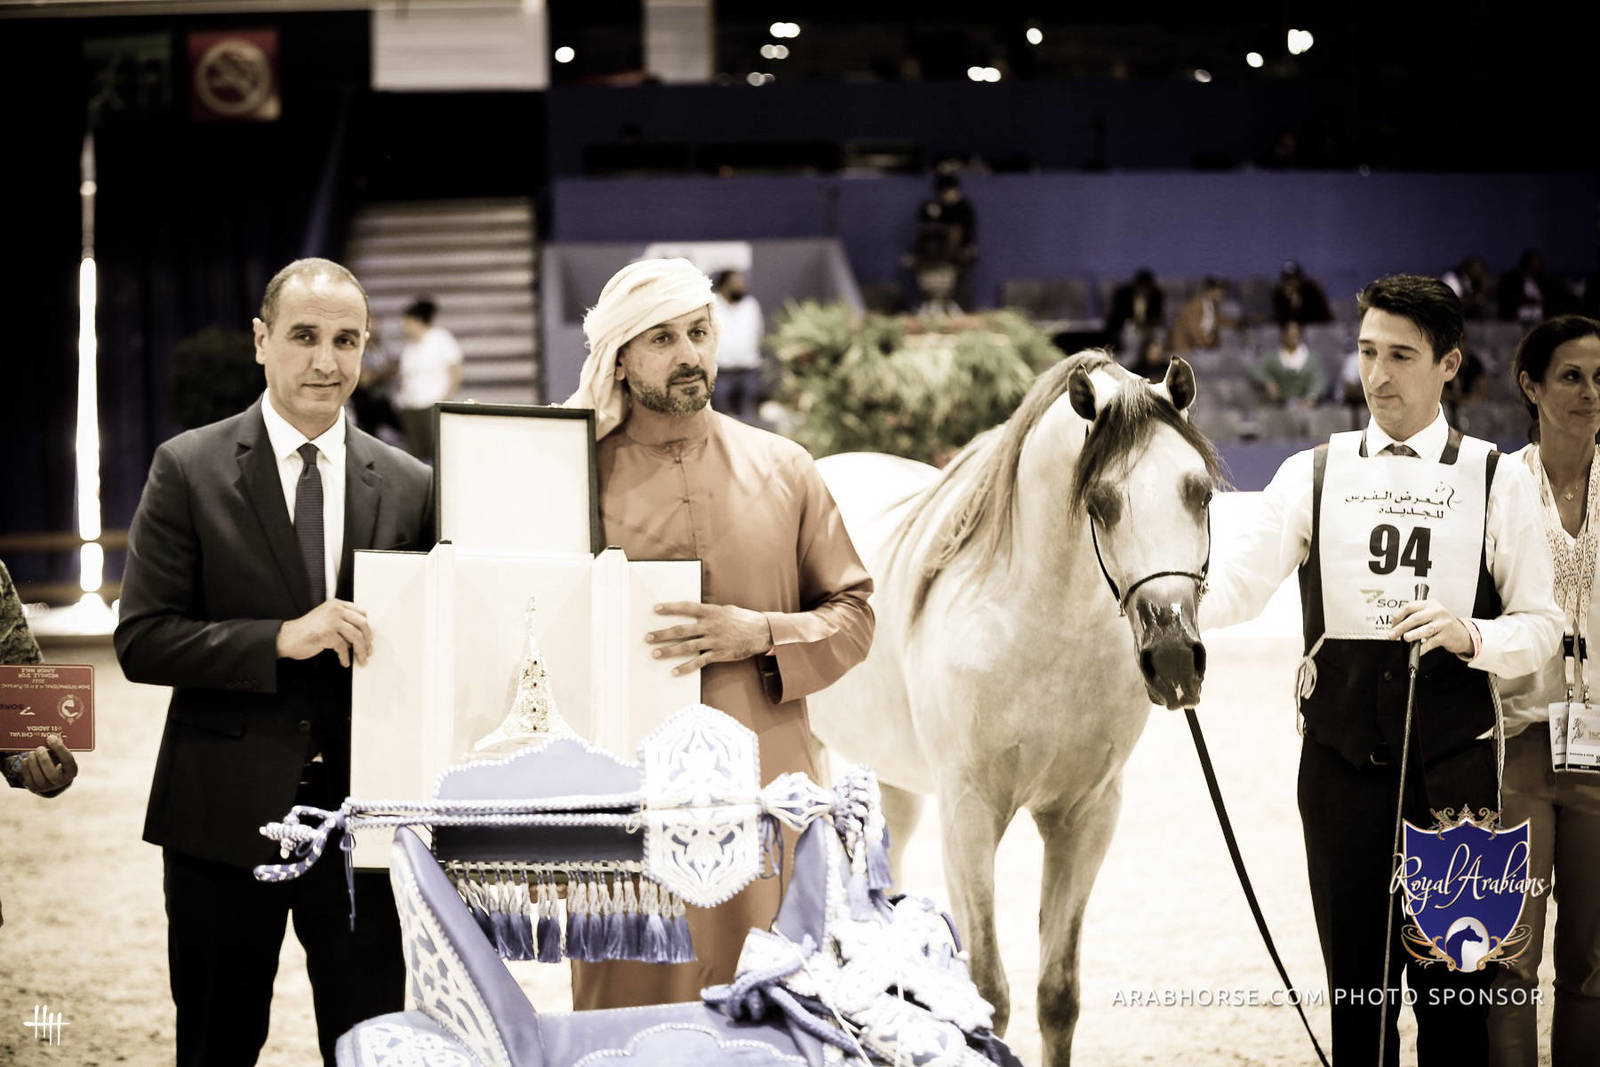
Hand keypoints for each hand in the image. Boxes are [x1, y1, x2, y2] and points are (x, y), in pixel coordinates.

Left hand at [20, 735, 77, 795]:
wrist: (52, 778)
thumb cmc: (58, 761)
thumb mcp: (61, 755)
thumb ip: (58, 748)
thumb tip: (51, 737)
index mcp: (71, 771)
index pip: (67, 760)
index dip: (59, 748)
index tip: (51, 738)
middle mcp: (61, 782)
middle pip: (52, 774)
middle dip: (44, 760)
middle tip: (39, 748)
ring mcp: (47, 787)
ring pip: (39, 778)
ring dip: (33, 763)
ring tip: (32, 753)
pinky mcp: (35, 788)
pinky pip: (29, 780)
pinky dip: (26, 768)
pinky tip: (27, 760)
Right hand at [276, 599, 371, 667]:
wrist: (287, 637)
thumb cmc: (307, 630)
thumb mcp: (326, 619)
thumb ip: (342, 621)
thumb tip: (362, 634)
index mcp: (336, 604)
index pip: (361, 613)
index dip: (367, 627)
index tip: (369, 638)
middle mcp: (335, 610)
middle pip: (362, 624)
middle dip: (367, 640)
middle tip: (368, 650)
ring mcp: (331, 621)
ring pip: (356, 636)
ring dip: (361, 651)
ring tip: (361, 659)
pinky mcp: (326, 634)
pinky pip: (343, 647)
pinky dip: (345, 657)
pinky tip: (345, 662)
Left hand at [646, 601, 773, 676]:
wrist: (762, 632)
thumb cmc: (744, 620)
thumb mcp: (726, 610)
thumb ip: (710, 613)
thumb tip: (696, 613)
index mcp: (711, 612)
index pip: (687, 608)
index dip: (671, 608)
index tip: (656, 609)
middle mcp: (710, 626)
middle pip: (681, 630)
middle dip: (662, 634)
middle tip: (647, 637)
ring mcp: (714, 641)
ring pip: (687, 646)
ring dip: (669, 650)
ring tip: (655, 653)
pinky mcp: (719, 654)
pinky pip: (699, 662)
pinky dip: (686, 667)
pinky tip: (674, 671)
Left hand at [1387, 600, 1472, 656]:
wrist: (1462, 634)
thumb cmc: (1442, 624)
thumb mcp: (1430, 615)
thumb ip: (1415, 616)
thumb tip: (1396, 626)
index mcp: (1430, 604)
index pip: (1410, 607)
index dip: (1398, 616)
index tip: (1392, 625)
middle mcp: (1437, 612)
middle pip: (1415, 618)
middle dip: (1401, 627)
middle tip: (1392, 635)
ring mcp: (1443, 624)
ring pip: (1425, 629)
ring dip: (1413, 634)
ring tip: (1405, 638)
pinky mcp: (1447, 636)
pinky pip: (1432, 642)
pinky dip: (1423, 648)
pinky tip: (1417, 650)